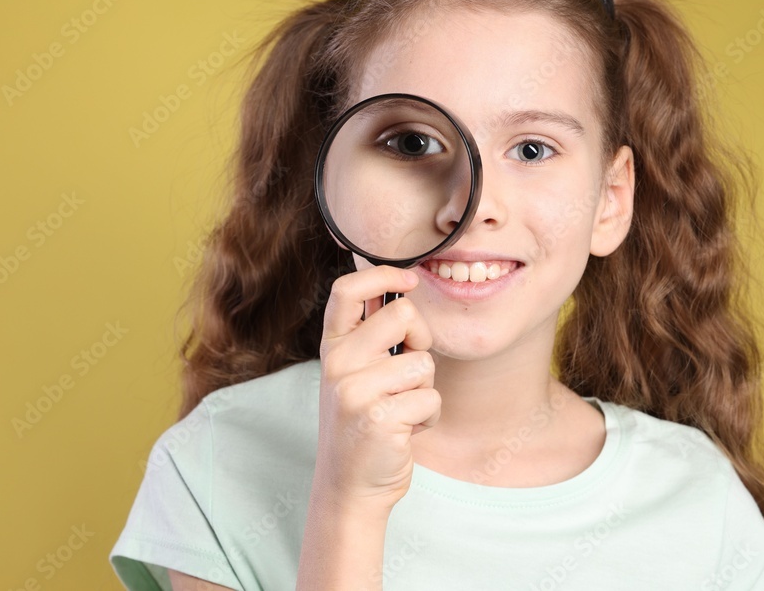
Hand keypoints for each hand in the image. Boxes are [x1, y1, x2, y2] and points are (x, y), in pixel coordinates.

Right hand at [314, 265, 440, 510]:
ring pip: (424, 363)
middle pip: (403, 315)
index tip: (409, 279)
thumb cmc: (362, 426)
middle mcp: (338, 364)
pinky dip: (428, 418)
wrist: (349, 488)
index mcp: (332, 348)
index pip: (348, 290)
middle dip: (421, 340)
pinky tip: (405, 432)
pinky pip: (430, 399)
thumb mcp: (354, 375)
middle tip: (408, 373)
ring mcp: (355, 391)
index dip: (384, 274)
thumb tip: (402, 292)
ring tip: (400, 411)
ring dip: (424, 390)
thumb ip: (371, 337)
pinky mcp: (378, 418)